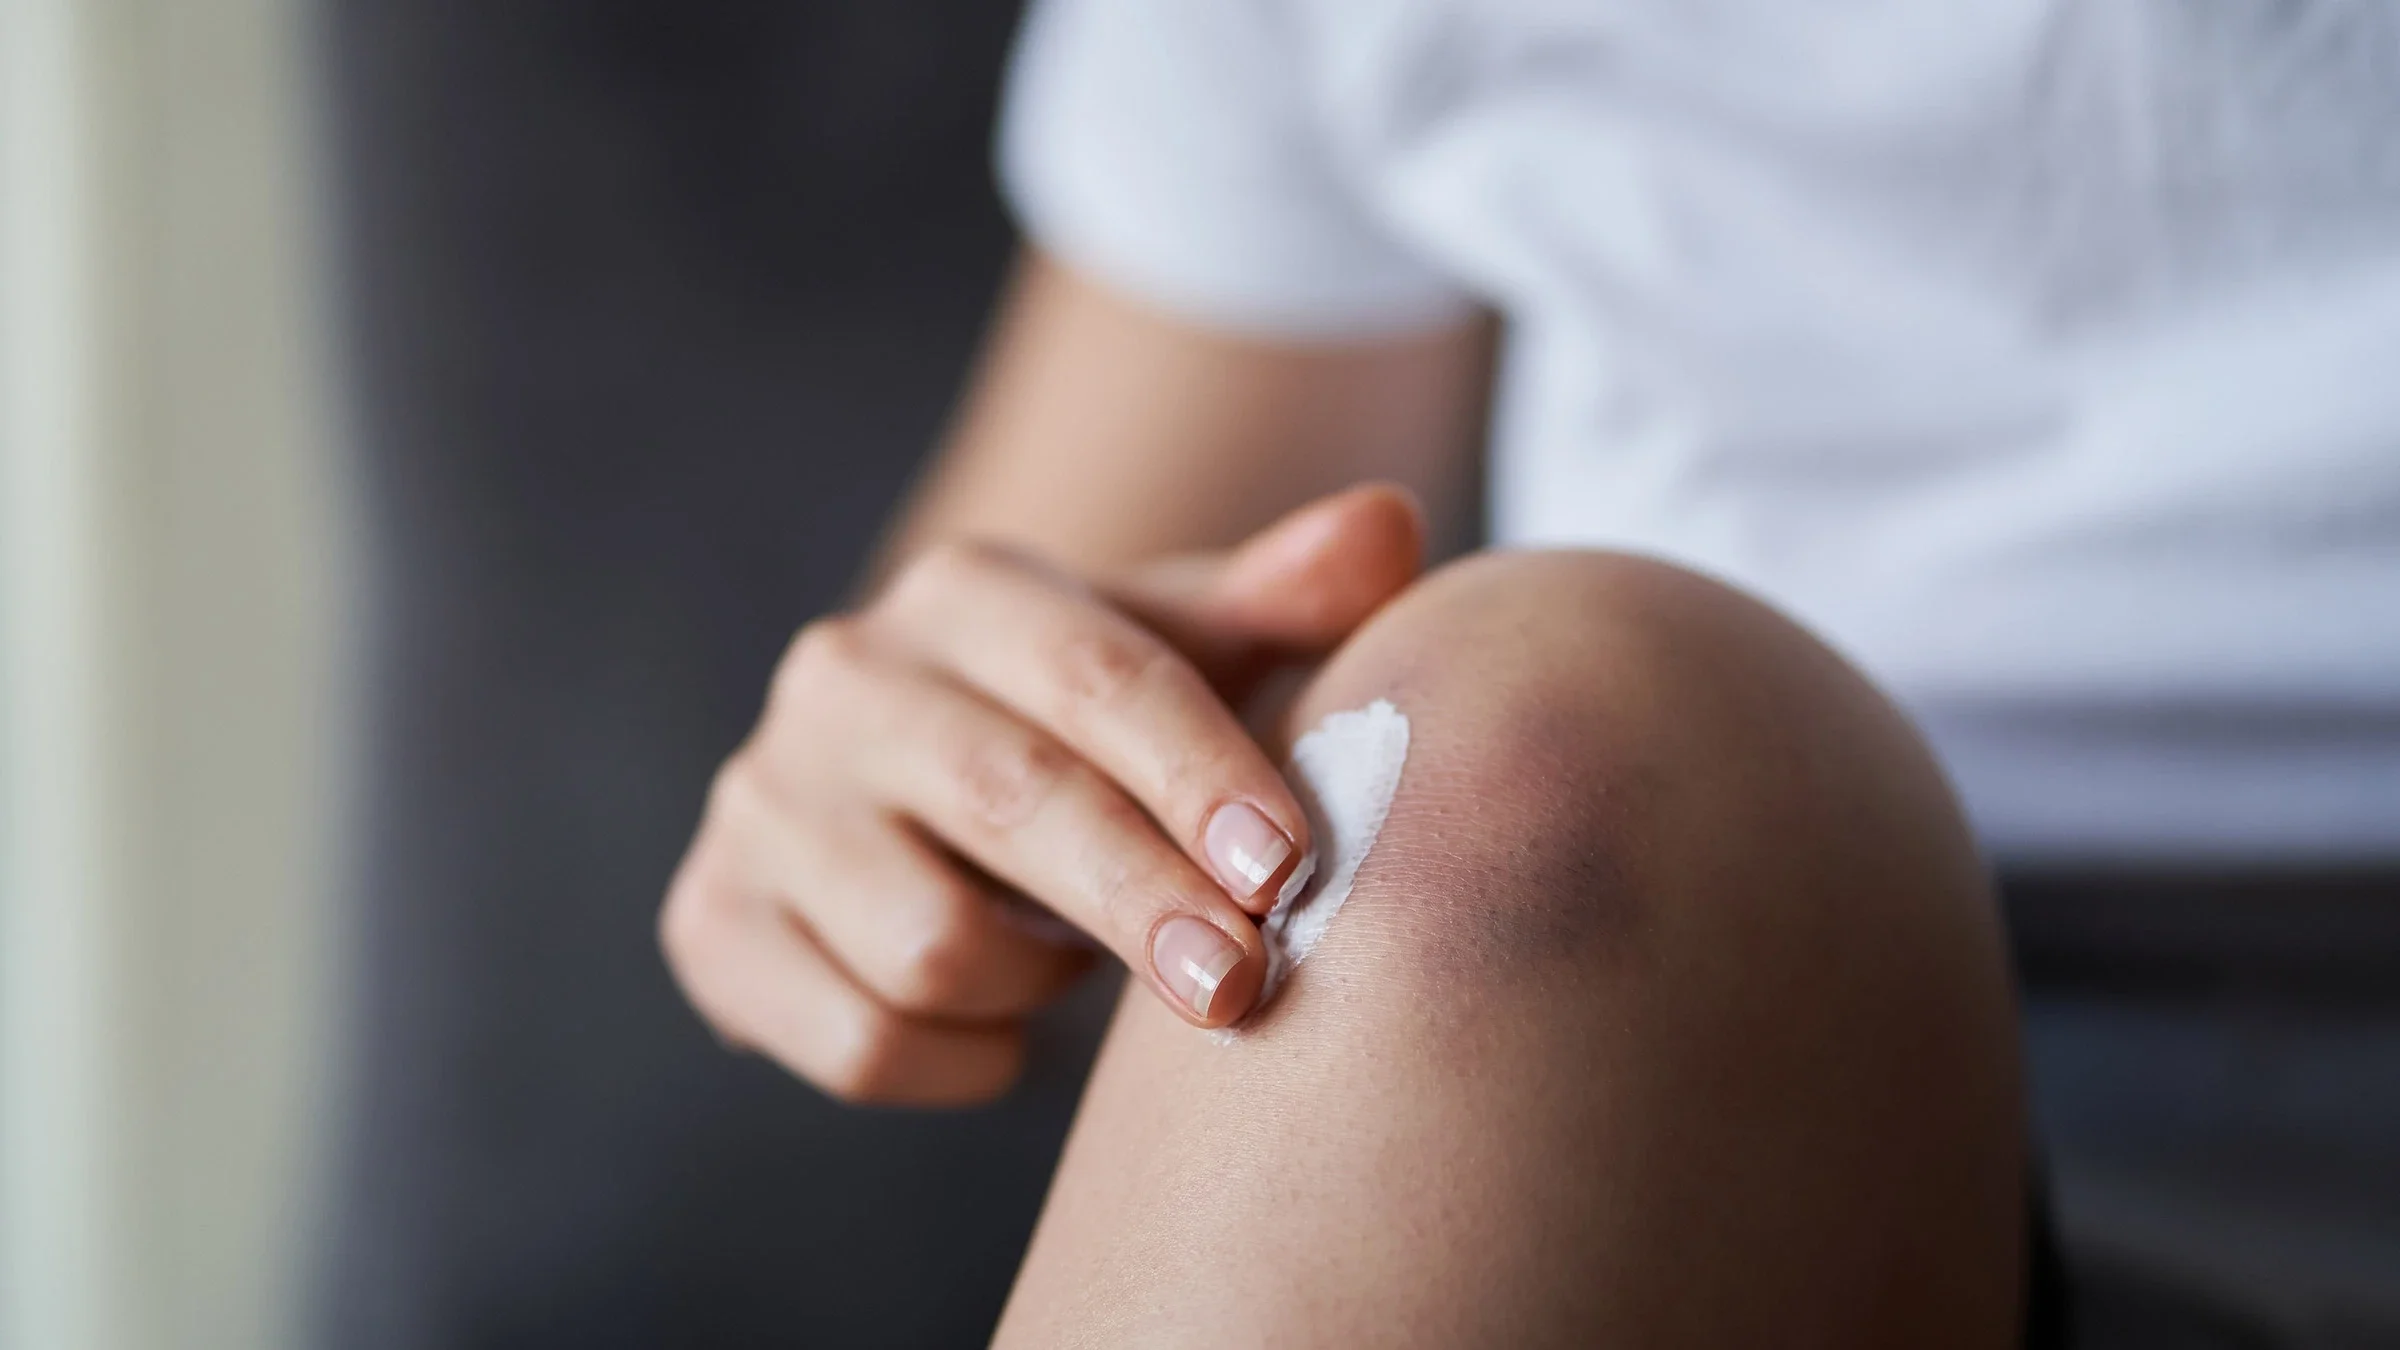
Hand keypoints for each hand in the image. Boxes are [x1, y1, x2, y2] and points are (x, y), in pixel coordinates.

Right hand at [659, 486, 1423, 1103]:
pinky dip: (959, 1062)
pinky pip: (860, 1039)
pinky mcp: (713, 922)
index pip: (1102, 675)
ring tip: (1073, 963)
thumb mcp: (1185, 653)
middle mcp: (843, 679)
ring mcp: (763, 802)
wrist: (909, 794)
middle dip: (1143, 902)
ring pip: (930, 944)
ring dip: (1039, 985)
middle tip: (1242, 987)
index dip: (1200, 776)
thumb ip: (1287, 597)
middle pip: (1012, 802)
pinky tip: (998, 1031)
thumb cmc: (1084, 724)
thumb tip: (1392, 523)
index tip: (1287, 871)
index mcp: (967, 591)